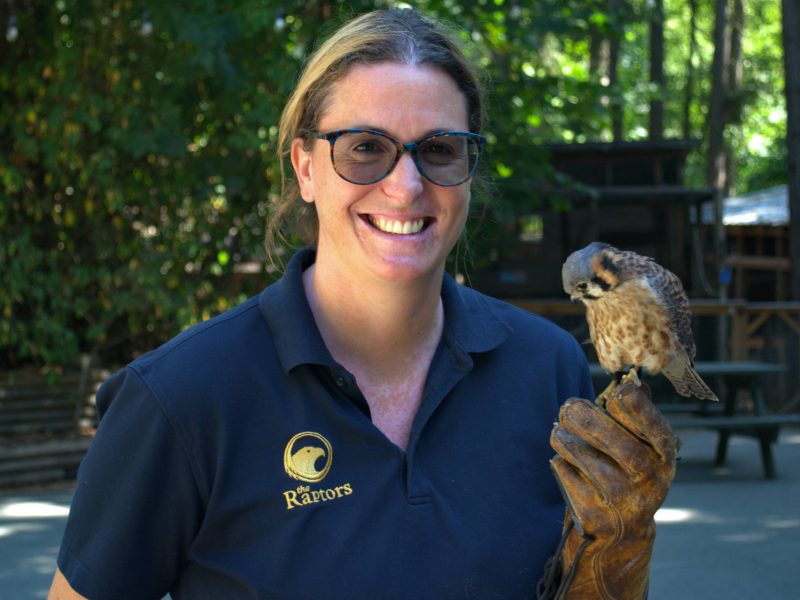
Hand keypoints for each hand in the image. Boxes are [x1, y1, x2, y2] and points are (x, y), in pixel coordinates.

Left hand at [546, 380, 679, 598]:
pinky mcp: (597, 518)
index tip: (619, 393)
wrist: (619, 538)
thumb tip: (629, 384)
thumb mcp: (636, 448)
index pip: (656, 428)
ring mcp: (624, 503)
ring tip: (560, 434)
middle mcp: (650, 481)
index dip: (637, 407)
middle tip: (568, 407)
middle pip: (617, 442)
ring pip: (587, 459)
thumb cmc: (622, 475)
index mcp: (663, 457)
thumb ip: (630, 418)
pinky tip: (564, 464)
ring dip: (567, 440)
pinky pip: (569, 477)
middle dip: (587, 419)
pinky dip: (561, 465)